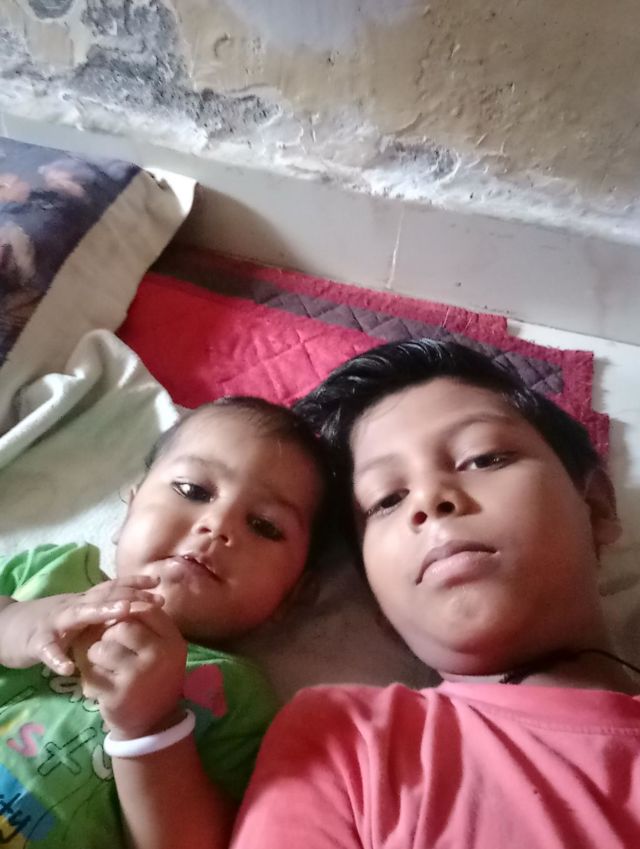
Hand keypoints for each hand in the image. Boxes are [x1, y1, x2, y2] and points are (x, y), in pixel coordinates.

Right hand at [0, 576, 162, 675]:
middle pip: (103, 596)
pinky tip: (68, 669)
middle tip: (156, 600)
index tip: (158, 582)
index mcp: (83, 601)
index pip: (112, 587)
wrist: (7, 628)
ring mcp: (53, 623)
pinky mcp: (35, 643)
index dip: (135, 583)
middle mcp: (71, 606)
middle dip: (130, 596)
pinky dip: (57, 658)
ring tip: (124, 612)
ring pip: (78, 614)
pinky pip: (47, 650)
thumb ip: (101, 611)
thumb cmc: (49, 623)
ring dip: (102, 612)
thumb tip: (134, 608)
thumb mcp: (78, 614)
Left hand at [74, 606, 187, 739]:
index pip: (148, 610)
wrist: (154, 723)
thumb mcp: (163, 649)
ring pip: (103, 647)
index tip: (120, 618)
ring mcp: (139, 674)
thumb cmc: (155, 677)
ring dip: (96, 654)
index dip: (129, 609)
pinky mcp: (118, 693)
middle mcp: (160, 655)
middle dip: (110, 633)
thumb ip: (149, 626)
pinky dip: (90, 676)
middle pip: (123, 626)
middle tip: (109, 646)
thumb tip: (125, 597)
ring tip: (103, 666)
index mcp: (173, 641)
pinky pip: (93, 671)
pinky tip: (100, 686)